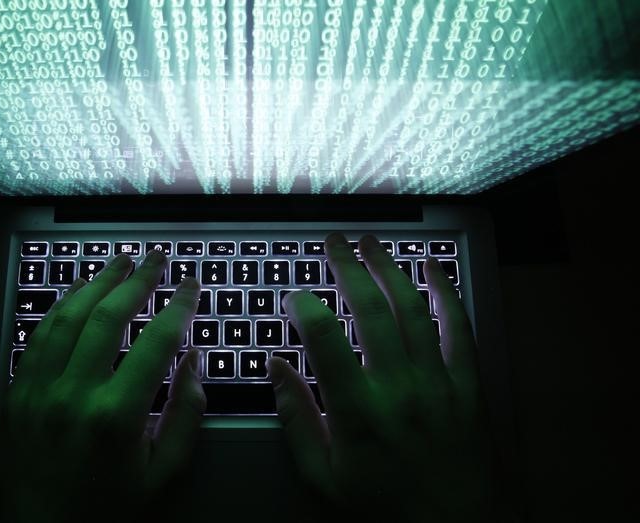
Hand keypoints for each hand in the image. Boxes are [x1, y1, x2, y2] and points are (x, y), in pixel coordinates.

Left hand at [0, 250, 204, 521]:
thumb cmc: (109, 514)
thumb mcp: (164, 477)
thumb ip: (186, 416)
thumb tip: (194, 361)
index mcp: (116, 417)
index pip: (156, 342)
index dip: (178, 306)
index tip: (190, 286)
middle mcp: (72, 395)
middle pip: (108, 317)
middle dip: (137, 280)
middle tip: (156, 258)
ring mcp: (37, 393)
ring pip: (67, 319)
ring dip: (95, 284)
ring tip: (118, 263)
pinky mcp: (15, 397)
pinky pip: (36, 339)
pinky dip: (58, 309)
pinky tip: (75, 293)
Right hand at [269, 233, 493, 521]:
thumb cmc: (380, 504)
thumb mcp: (323, 476)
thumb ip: (295, 418)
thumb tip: (275, 366)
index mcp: (358, 412)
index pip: (325, 340)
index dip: (305, 308)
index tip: (294, 295)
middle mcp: (399, 389)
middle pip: (371, 310)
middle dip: (348, 268)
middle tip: (334, 242)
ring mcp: (438, 383)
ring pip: (413, 310)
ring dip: (390, 269)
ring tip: (372, 242)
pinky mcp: (468, 385)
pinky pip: (460, 329)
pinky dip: (447, 294)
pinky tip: (432, 268)